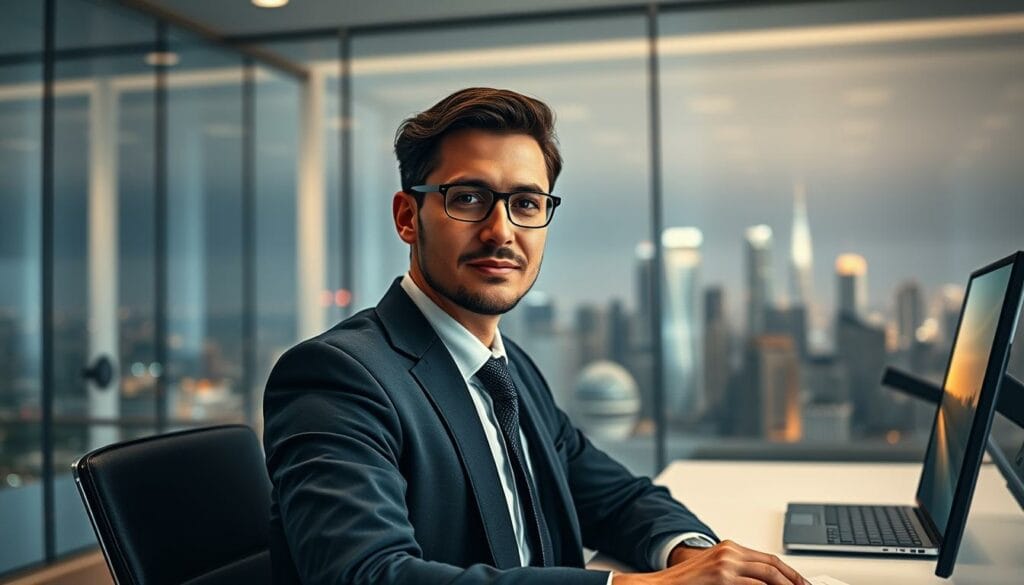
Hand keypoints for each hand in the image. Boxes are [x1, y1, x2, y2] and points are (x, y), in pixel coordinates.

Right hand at [612, 540, 808, 584]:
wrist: (660, 584)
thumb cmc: (687, 582)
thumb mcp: (715, 570)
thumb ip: (738, 573)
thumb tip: (763, 582)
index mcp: (729, 547)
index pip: (768, 559)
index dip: (789, 572)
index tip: (802, 583)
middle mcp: (729, 551)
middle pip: (772, 565)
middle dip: (794, 580)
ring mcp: (726, 564)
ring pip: (767, 575)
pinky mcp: (721, 577)